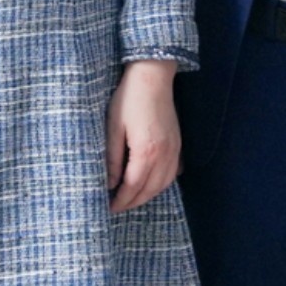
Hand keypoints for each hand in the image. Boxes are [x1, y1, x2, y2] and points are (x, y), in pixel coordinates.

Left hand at [107, 59, 179, 212]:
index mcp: (146, 151)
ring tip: (131, 199)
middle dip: (132, 202)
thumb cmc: (129, 99)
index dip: (120, 201)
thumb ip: (112, 158)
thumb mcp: (113, 127)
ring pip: (163, 184)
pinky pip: (172, 173)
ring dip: (147, 196)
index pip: (133, 187)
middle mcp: (164, 155)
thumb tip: (109, 183)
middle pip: (149, 190)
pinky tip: (150, 184)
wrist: (153, 76)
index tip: (108, 208)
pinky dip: (160, 184)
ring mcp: (174, 149)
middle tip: (117, 208)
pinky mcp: (178, 143)